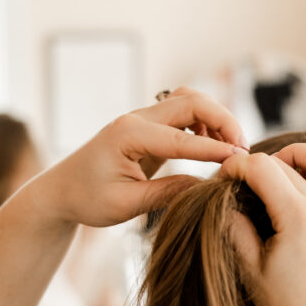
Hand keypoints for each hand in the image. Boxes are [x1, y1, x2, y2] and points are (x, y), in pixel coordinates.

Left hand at [40, 88, 248, 227]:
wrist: (61, 191)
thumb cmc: (87, 199)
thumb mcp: (126, 204)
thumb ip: (167, 193)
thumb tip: (206, 184)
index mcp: (128, 135)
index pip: (182, 137)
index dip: (214, 148)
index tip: (240, 161)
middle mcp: (136, 119)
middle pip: (192, 101)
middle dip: (223, 120)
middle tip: (243, 150)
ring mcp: (143, 118)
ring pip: (190, 100)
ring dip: (215, 116)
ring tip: (231, 146)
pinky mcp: (149, 126)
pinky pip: (183, 112)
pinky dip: (204, 122)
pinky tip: (211, 144)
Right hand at [219, 143, 305, 305]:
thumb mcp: (251, 270)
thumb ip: (236, 230)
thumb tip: (226, 204)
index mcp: (298, 217)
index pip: (262, 167)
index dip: (235, 167)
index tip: (218, 180)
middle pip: (284, 163)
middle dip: (254, 166)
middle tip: (232, 186)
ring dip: (296, 157)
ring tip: (271, 172)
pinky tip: (304, 183)